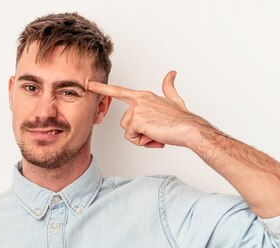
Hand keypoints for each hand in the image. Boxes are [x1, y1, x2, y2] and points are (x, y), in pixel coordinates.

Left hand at [87, 71, 209, 148]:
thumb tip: (171, 73)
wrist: (189, 129)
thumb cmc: (182, 119)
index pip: (119, 91)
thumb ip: (169, 87)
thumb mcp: (174, 100)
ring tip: (156, 133)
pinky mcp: (137, 120)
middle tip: (155, 132)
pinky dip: (142, 142)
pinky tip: (154, 137)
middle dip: (138, 132)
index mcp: (144, 96)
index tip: (89, 84)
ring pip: (127, 131)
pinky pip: (131, 137)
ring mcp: (137, 109)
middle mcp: (139, 100)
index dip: (103, 89)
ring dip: (140, 137)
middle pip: (125, 122)